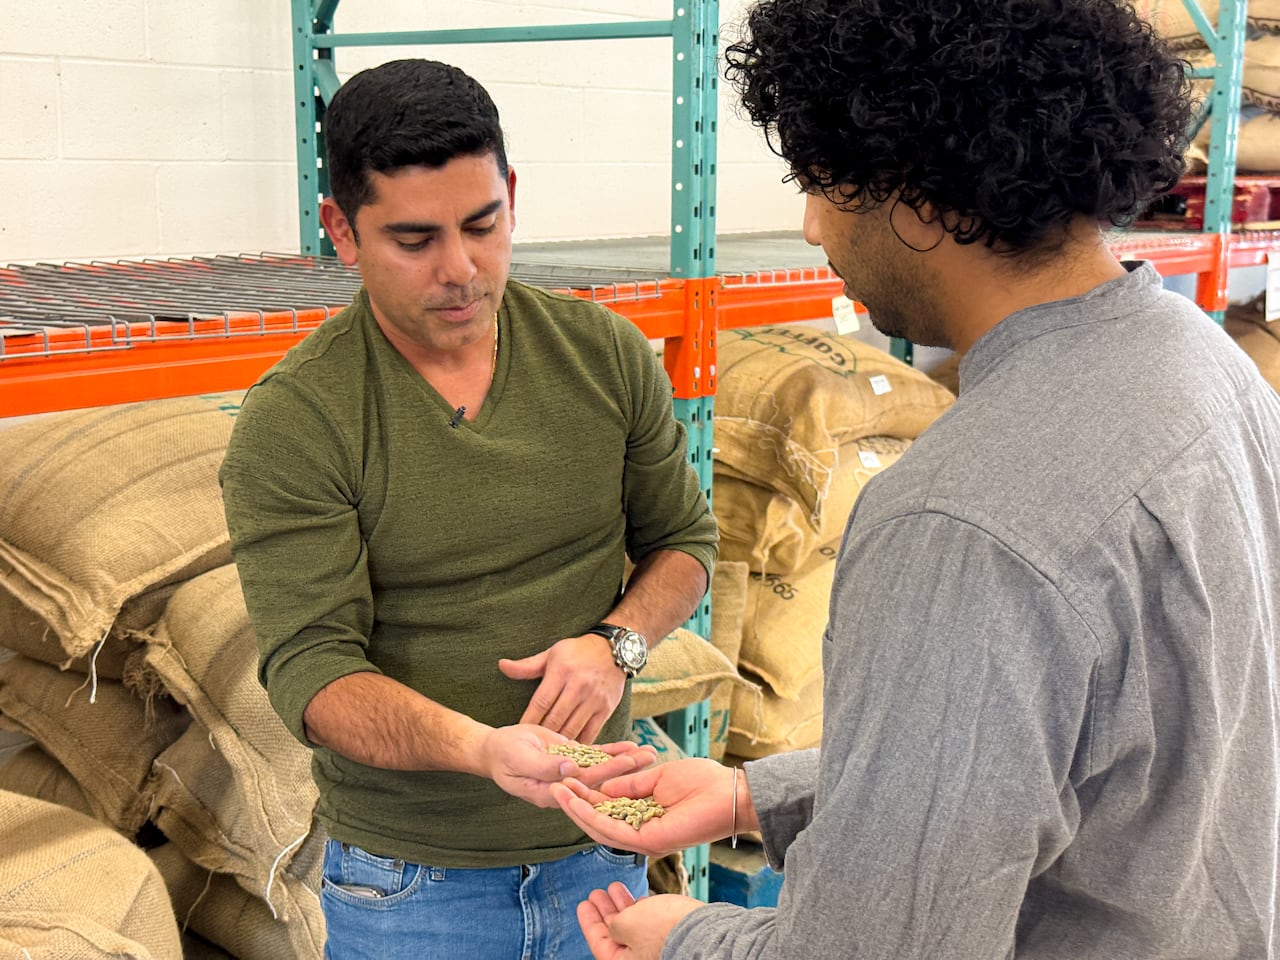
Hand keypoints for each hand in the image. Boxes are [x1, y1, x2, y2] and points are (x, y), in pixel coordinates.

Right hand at [479, 725, 655, 808]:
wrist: (495, 748)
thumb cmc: (503, 755)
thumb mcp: (520, 758)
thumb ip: (544, 765)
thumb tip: (570, 769)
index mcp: (551, 793)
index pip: (584, 786)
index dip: (606, 777)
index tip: (627, 768)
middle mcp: (566, 788)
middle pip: (600, 779)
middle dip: (626, 770)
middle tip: (649, 758)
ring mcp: (570, 775)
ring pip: (602, 768)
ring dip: (626, 761)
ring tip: (650, 752)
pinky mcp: (572, 761)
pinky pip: (595, 757)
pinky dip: (613, 751)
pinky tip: (632, 746)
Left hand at [499, 634, 624, 742]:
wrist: (615, 650)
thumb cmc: (578, 652)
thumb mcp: (552, 654)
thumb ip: (527, 666)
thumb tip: (502, 665)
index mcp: (561, 672)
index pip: (541, 702)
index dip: (528, 720)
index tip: (519, 733)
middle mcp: (578, 686)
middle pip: (555, 719)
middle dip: (542, 736)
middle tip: (531, 750)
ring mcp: (594, 699)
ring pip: (572, 729)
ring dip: (559, 745)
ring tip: (547, 756)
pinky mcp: (606, 709)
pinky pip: (591, 733)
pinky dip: (579, 744)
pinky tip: (569, 753)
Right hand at [550, 757, 741, 856]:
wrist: (729, 792)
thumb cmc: (702, 782)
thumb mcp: (658, 776)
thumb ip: (630, 785)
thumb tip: (603, 787)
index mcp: (644, 814)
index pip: (607, 808)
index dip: (586, 795)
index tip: (567, 779)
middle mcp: (640, 830)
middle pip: (598, 821)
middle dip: (575, 804)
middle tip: (553, 786)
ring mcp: (643, 838)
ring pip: (600, 828)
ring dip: (577, 810)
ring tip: (557, 791)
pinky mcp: (648, 842)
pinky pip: (612, 830)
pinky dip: (592, 816)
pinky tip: (576, 801)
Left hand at [578, 882, 702, 959]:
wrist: (701, 929)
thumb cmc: (664, 931)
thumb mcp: (626, 924)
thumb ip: (613, 924)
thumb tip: (614, 924)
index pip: (599, 942)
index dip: (589, 921)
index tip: (584, 904)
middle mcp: (639, 959)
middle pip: (615, 935)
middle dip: (605, 911)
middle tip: (597, 894)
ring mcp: (655, 949)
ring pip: (632, 927)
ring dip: (621, 905)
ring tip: (614, 888)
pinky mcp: (669, 937)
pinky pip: (649, 924)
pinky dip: (640, 910)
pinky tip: (637, 898)